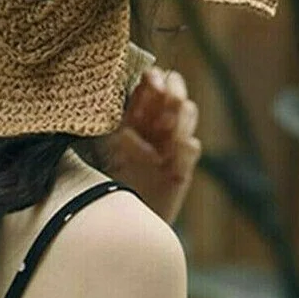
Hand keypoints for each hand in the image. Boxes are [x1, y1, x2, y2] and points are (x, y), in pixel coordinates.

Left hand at [97, 67, 200, 223]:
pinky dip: (183, 147)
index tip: (153, 83)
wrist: (118, 219)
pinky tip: (169, 158)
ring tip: (165, 130)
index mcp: (136, 110)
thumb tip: (125, 96)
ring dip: (179, 117)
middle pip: (176, 89)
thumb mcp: (107, 141)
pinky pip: (192, 146)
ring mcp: (171, 142)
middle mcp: (156, 121)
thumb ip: (119, 119)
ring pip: (189, 111)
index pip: (154, 80)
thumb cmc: (106, 175)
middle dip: (175, 91)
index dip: (156, 77)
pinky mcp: (182, 166)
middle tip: (168, 98)